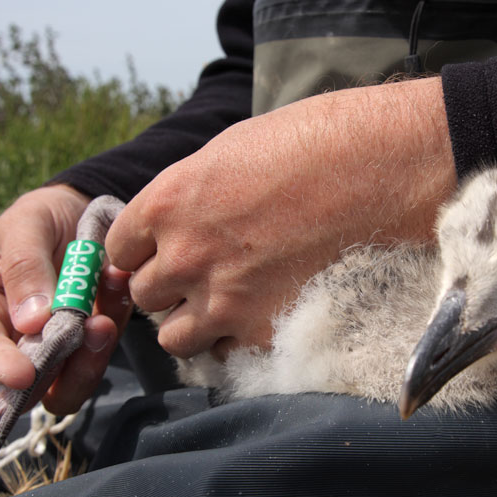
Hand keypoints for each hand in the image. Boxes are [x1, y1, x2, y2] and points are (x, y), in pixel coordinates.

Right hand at [0, 184, 133, 419]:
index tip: (22, 374)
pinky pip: (98, 360)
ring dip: (86, 365)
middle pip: (14, 393)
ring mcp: (50, 351)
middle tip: (77, 340)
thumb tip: (30, 322)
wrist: (85, 211)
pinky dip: (111, 334)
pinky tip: (118, 288)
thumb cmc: (40, 217)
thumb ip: (24, 266)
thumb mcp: (26, 224)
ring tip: (104, 322)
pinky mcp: (87, 349)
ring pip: (61, 390)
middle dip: (46, 380)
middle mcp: (8, 340)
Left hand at [106, 76, 456, 359]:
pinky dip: (235, 342)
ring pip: (173, 337)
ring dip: (192, 323)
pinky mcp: (263, 330)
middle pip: (144, 296)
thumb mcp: (229, 152)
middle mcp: (185, 256)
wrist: (379, 170)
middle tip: (204, 274)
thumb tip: (175, 220)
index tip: (165, 249)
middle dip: (169, 287)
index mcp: (168, 203)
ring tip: (227, 304)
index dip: (142, 252)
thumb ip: (188, 196)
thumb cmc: (312, 143)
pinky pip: (225, 354)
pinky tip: (262, 315)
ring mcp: (223, 299)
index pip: (116, 250)